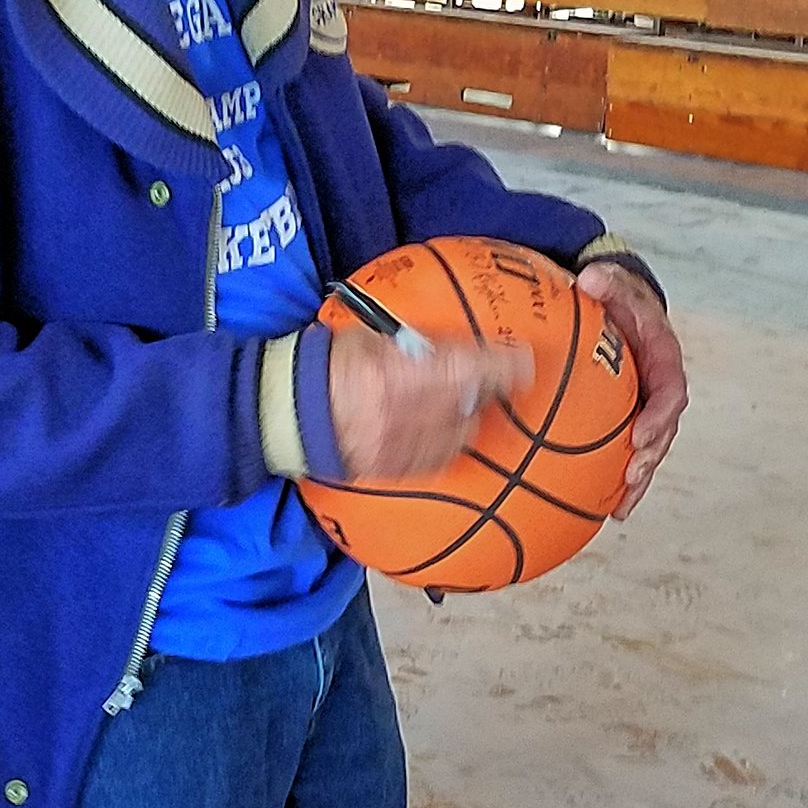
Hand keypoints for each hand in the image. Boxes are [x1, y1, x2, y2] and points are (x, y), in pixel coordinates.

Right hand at [327, 318, 528, 482]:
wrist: (285, 413)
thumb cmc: (325, 366)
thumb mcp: (367, 339)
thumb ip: (409, 345)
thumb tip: (447, 345)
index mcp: (394, 374)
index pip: (462, 370)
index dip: (499, 366)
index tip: (523, 359)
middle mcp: (402, 413)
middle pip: (467, 405)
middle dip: (488, 391)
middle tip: (498, 379)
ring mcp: (397, 446)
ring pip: (458, 436)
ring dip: (470, 418)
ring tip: (467, 403)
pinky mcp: (391, 468)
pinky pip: (437, 458)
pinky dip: (449, 442)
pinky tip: (445, 429)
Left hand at [579, 262, 686, 517]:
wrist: (618, 304)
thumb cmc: (619, 297)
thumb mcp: (616, 284)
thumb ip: (608, 282)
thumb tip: (590, 281)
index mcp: (663, 361)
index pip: (670, 392)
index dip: (659, 417)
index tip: (640, 436)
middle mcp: (658, 389)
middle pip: (663, 431)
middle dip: (650, 457)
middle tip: (631, 477)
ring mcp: (644, 406)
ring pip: (646, 448)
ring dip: (637, 478)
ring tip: (619, 506)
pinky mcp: (626, 417)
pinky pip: (621, 448)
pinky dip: (612, 474)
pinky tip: (596, 501)